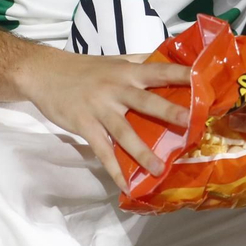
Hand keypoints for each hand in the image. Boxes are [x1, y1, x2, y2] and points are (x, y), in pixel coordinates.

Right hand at [16, 48, 191, 189]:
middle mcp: (116, 89)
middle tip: (190, 123)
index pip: (159, 71)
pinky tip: (126, 185)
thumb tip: (169, 60)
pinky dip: (114, 169)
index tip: (203, 82)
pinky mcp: (84, 125)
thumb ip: (139, 62)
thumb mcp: (113, 61)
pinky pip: (102, 150)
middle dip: (168, 112)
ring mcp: (99, 108)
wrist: (42, 72)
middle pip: (145, 102)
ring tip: (160, 170)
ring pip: (124, 132)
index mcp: (127, 72)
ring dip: (143, 153)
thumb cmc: (82, 68)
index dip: (181, 75)